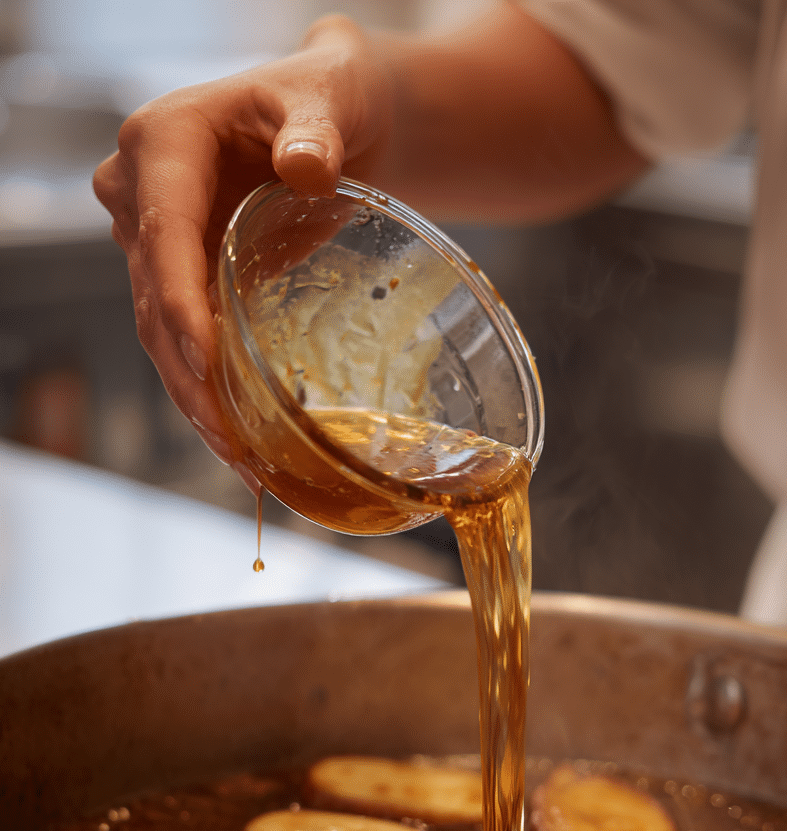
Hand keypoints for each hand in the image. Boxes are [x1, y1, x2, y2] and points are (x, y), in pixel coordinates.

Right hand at [93, 15, 391, 473]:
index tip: (205, 364)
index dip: (182, 307)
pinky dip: (209, 391)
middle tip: (234, 445)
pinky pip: (183, 342)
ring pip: (162, 335)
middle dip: (191, 379)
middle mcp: (141, 194)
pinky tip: (241, 443)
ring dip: (198, 402)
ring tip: (244, 463)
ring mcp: (154, 238)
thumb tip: (307, 167)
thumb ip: (316, 131)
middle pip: (156, 301)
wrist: (330, 116)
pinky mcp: (178, 274)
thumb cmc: (327, 97)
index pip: (164, 236)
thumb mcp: (328, 97)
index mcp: (164, 144)